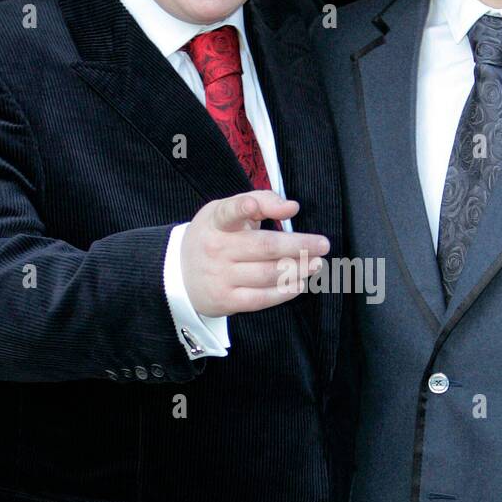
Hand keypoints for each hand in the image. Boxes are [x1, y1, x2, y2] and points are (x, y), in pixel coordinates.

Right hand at [180, 190, 329, 316]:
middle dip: (298, 245)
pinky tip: (300, 282)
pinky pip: (261, 298)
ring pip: (268, 274)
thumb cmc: (213, 237)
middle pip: (264, 246)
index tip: (254, 206)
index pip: (229, 212)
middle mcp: (216, 249)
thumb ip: (260, 200)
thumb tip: (291, 207)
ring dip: (298, 268)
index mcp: (216, 222)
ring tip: (316, 263)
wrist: (178, 276)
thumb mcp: (226, 211)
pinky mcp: (226, 301)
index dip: (243, 208)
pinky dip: (284, 292)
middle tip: (323, 244)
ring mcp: (220, 277)